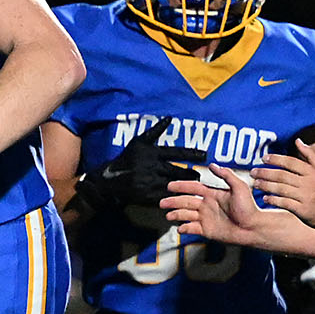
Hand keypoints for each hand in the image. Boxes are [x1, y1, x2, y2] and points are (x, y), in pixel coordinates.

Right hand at [70, 116, 207, 221]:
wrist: (110, 180)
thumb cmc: (127, 158)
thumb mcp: (139, 142)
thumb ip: (156, 130)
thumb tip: (169, 117)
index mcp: (152, 153)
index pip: (177, 153)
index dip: (192, 154)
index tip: (204, 155)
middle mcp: (152, 167)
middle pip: (178, 170)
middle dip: (191, 173)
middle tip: (200, 174)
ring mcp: (150, 182)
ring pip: (174, 184)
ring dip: (186, 185)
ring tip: (195, 185)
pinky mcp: (148, 196)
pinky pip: (166, 196)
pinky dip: (176, 196)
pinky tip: (184, 196)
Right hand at [163, 165, 264, 245]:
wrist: (253, 227)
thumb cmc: (250, 208)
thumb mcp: (239, 187)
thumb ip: (226, 175)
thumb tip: (213, 165)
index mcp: (213, 194)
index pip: (193, 188)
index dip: (181, 186)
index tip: (170, 186)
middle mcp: (208, 206)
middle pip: (186, 202)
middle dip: (173, 201)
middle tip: (162, 202)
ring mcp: (206, 218)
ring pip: (186, 215)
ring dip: (176, 214)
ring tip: (168, 215)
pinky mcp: (207, 230)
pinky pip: (192, 228)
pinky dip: (185, 228)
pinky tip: (180, 227)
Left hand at [251, 140, 314, 231]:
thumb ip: (309, 154)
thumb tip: (297, 140)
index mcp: (313, 172)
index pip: (291, 162)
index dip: (276, 159)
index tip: (264, 158)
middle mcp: (309, 183)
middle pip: (282, 175)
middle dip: (265, 173)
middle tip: (253, 171)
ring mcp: (305, 197)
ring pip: (281, 189)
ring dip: (266, 186)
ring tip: (256, 183)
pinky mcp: (303, 210)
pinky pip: (285, 204)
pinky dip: (274, 200)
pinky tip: (265, 198)